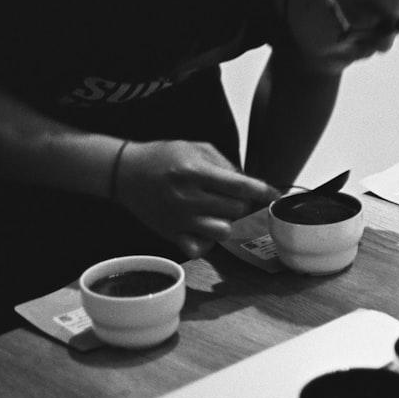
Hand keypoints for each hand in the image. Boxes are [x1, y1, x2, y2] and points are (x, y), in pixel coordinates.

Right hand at [113, 140, 280, 258]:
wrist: (123, 172)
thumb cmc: (163, 157)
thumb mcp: (195, 147)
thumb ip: (224, 163)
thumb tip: (248, 182)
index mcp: (194, 172)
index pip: (240, 186)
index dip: (263, 191)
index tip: (275, 194)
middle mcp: (188, 197)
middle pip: (236, 210)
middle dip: (241, 203)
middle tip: (232, 197)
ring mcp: (179, 219)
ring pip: (223, 231)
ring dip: (226, 221)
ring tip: (216, 212)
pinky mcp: (170, 234)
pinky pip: (200, 249)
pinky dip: (206, 241)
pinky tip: (202, 228)